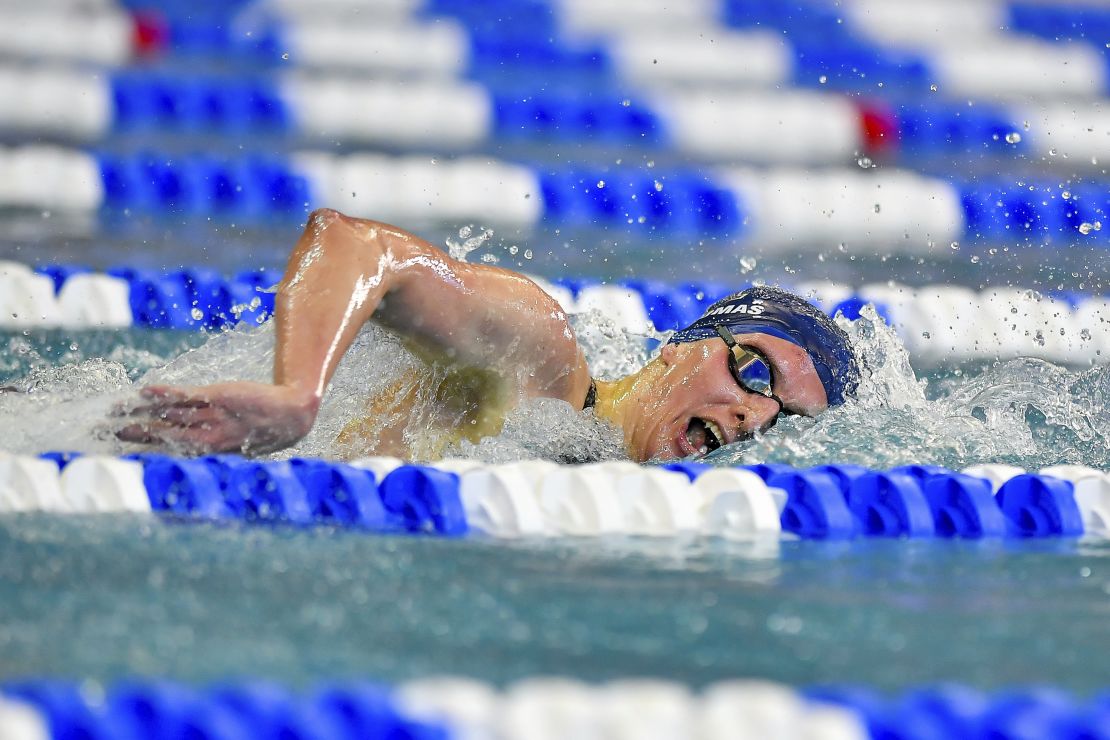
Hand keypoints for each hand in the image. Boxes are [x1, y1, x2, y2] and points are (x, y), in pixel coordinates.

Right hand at [114, 381, 317, 454]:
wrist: (291, 415)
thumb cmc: (264, 429)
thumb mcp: (236, 442)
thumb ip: (211, 443)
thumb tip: (189, 448)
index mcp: (208, 450)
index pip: (169, 447)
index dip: (144, 446)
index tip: (120, 445)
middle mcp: (206, 436)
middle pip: (164, 433)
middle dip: (135, 431)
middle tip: (107, 429)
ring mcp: (212, 417)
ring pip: (171, 415)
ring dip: (142, 412)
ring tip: (116, 409)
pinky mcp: (219, 397)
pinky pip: (189, 397)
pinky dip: (167, 395)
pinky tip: (146, 391)